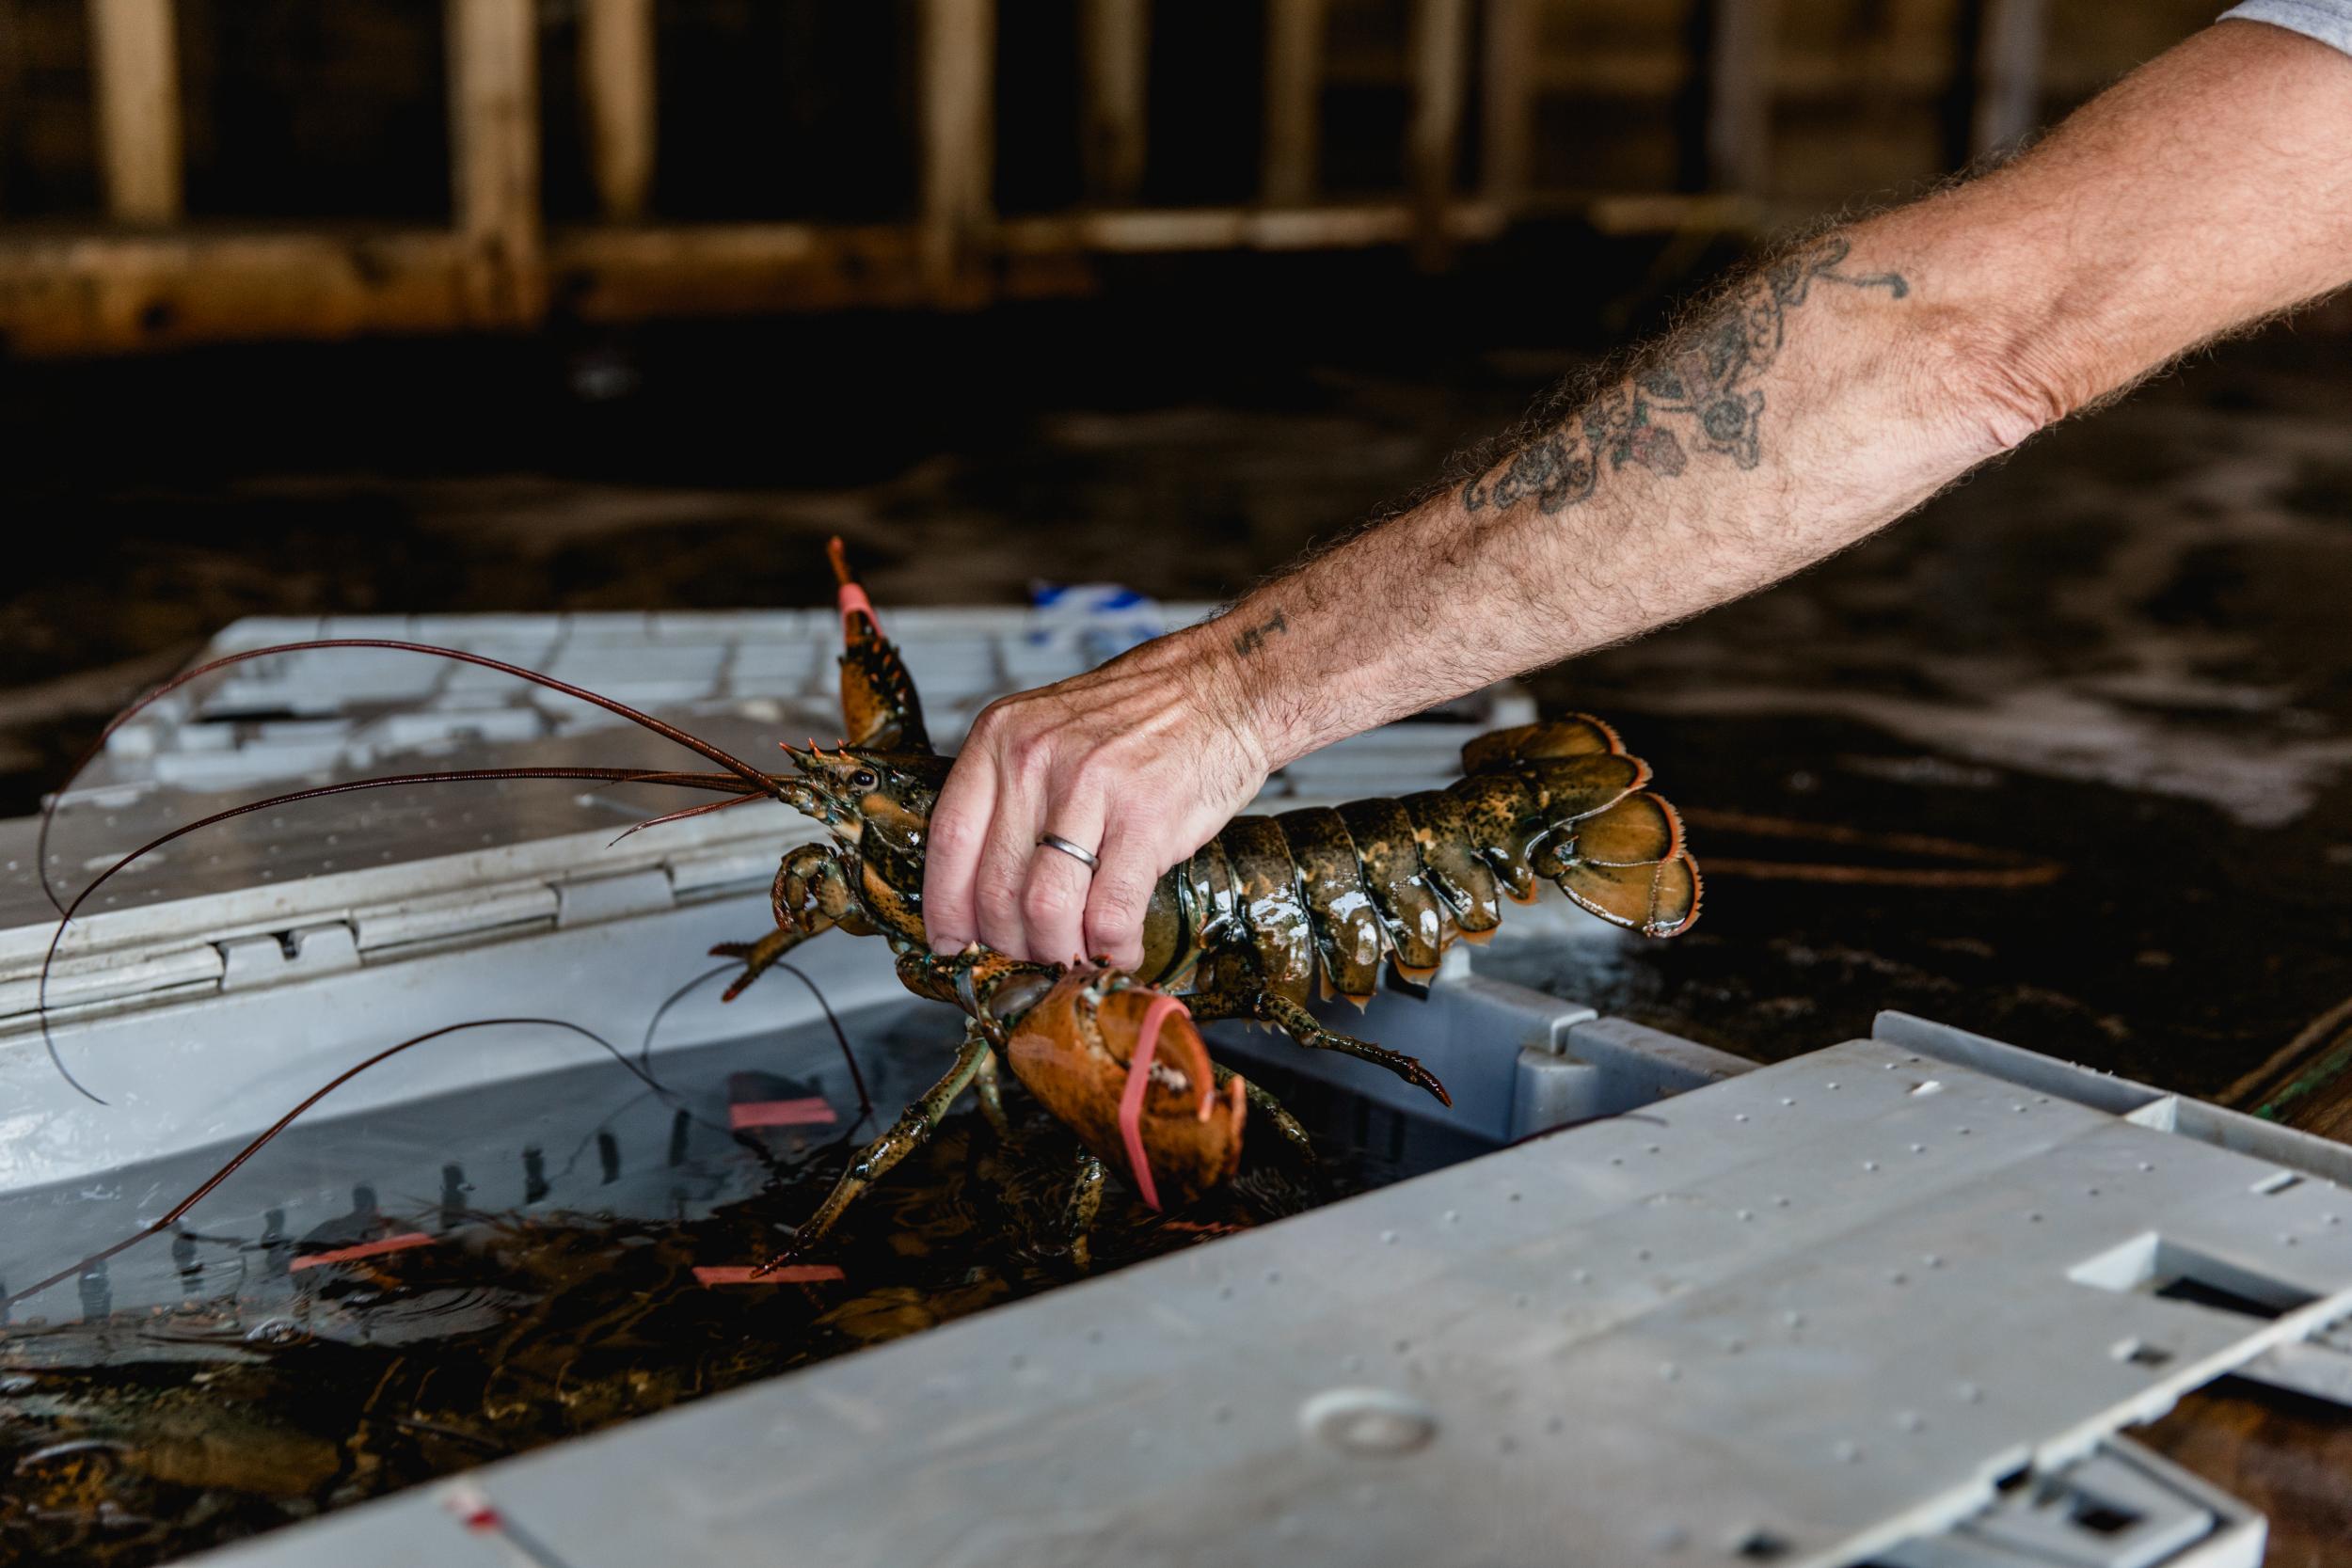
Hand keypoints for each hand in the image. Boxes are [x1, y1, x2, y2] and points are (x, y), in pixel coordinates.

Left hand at [922, 624, 1275, 967]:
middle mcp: (1035, 757)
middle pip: (994, 886)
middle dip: (1010, 944)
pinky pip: (1111, 912)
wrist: (1224, 688)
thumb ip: (1013, 795)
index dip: (945, 907)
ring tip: (1075, 961)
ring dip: (1057, 953)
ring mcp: (1090, 786)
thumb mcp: (1051, 731)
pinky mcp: (1146, 818)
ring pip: (1044, 908)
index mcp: (1000, 736)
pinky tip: (1119, 950)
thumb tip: (984, 893)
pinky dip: (1111, 948)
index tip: (951, 944)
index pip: (949, 839)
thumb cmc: (1140, 719)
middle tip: (1030, 961)